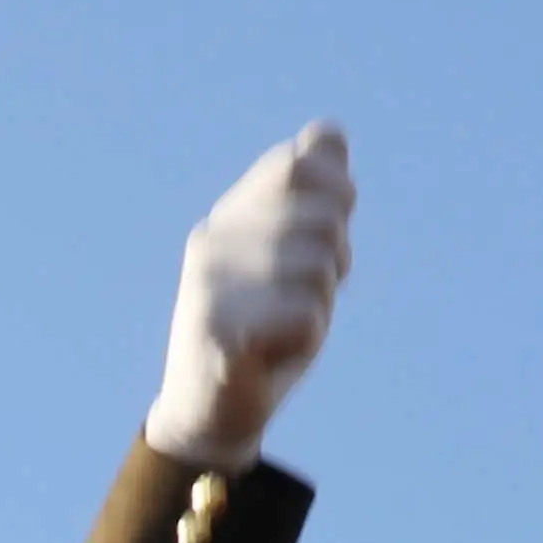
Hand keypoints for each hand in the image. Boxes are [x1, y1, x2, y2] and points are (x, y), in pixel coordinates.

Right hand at [148, 122, 352, 471]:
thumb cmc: (262, 327)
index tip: (320, 241)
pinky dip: (303, 339)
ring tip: (283, 327)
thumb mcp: (294, 252)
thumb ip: (313, 194)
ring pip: (318, 269)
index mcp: (229, 216)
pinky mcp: (216, 334)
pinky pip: (306, 316)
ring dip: (320, 304)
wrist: (209, 411)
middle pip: (322, 215)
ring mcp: (209, 286)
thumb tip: (327, 131)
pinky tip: (272, 353)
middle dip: (333, 256)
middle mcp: (211, 241)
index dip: (334, 197)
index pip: (300, 165)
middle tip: (305, 293)